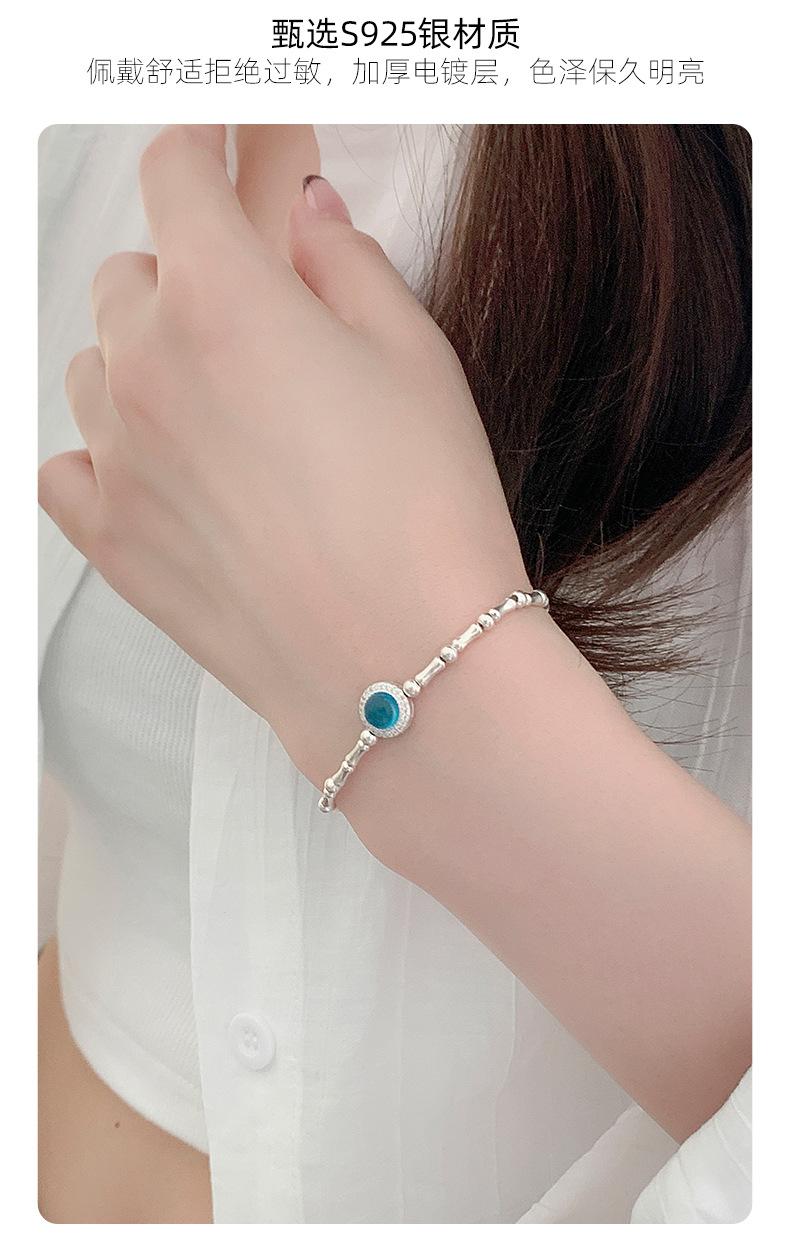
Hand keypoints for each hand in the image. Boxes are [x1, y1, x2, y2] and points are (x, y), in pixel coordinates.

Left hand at [38, 125, 527, 781]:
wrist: (402, 660)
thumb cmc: (425, 509)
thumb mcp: (414, 354)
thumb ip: (344, 261)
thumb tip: (303, 216)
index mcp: (222, 295)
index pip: (175, 174)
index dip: (200, 151)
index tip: (214, 153)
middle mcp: (144, 364)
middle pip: (130, 275)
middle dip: (184, 276)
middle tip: (250, 320)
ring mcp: (115, 455)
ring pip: (94, 366)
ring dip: (143, 362)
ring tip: (217, 409)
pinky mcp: (108, 538)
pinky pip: (67, 465)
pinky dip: (104, 452)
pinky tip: (160, 470)